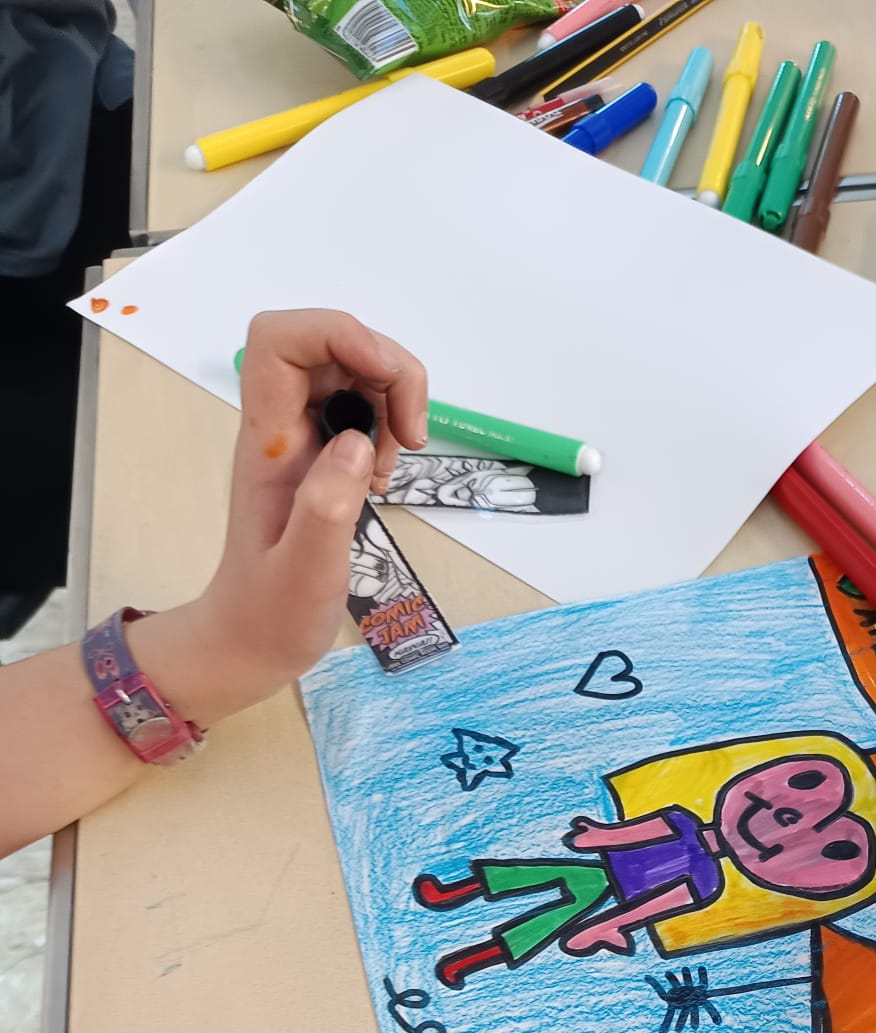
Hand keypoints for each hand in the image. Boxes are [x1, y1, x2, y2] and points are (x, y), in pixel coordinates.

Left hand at [135, 310, 428, 727]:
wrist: (250, 640)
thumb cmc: (272, 614)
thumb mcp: (305, 573)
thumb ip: (327, 508)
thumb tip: (357, 443)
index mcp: (267, 441)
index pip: (281, 341)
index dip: (339, 335)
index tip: (387, 384)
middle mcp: (281, 425)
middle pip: (329, 343)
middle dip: (386, 370)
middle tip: (412, 438)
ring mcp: (301, 437)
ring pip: (352, 370)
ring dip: (394, 400)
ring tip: (399, 462)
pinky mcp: (320, 456)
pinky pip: (360, 408)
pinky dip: (389, 426)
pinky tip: (386, 477)